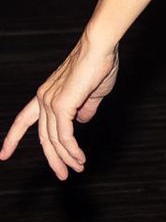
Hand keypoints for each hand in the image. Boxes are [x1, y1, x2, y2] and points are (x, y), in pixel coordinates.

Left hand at [2, 34, 119, 179]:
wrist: (100, 46)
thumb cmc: (99, 64)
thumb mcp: (93, 92)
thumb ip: (86, 108)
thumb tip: (82, 121)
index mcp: (46, 95)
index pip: (24, 120)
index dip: (13, 138)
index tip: (4, 155)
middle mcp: (43, 99)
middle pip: (44, 137)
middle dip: (52, 159)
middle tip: (62, 175)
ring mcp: (50, 103)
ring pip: (55, 139)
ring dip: (66, 157)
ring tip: (78, 168)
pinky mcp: (62, 106)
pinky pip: (65, 135)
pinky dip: (71, 150)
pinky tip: (79, 158)